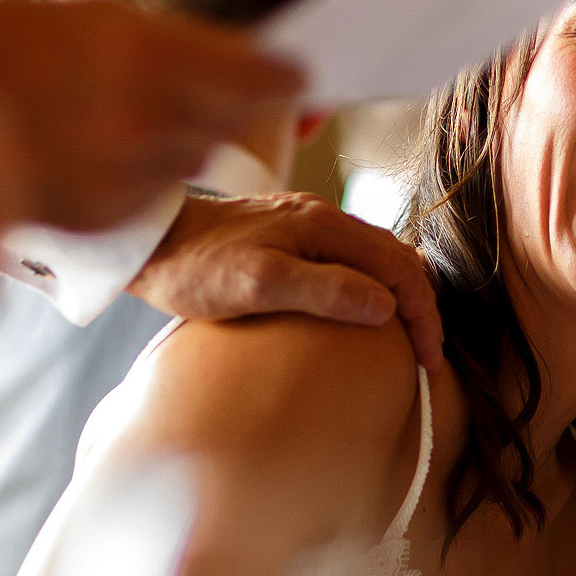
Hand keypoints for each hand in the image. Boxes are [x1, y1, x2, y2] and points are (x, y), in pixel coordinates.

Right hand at [0, 0, 302, 232]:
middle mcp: (140, 118)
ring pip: (191, 157)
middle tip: (201, 85)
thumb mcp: (95, 18)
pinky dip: (136, 172)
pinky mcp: (99, 217)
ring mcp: (119, 175)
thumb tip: (265, 67)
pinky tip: (89, 146)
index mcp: (143, 52)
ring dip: (176, 136)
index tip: (297, 72)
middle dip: (226, 102)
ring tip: (115, 111)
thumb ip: (184, 46)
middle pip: (232, 120)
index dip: (283, 77)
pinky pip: (150, 193)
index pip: (262, 77)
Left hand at [128, 192, 443, 369]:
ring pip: (377, 256)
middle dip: (422, 306)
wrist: (148, 242)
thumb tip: (385, 305)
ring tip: (407, 336)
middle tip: (426, 355)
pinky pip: (352, 257)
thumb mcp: (258, 286)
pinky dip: (374, 284)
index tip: (428, 359)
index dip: (423, 314)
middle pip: (398, 258)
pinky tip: (364, 309)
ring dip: (400, 294)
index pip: (400, 268)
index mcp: (325, 226)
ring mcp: (307, 223)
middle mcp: (324, 217)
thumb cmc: (196, 268)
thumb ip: (323, 290)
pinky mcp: (290, 234)